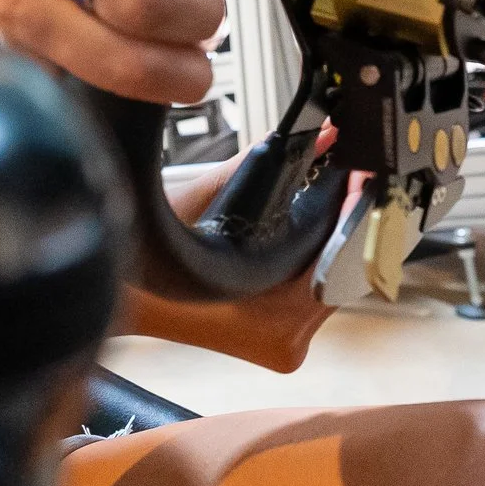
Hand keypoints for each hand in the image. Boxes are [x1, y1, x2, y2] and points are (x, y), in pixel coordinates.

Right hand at [120, 153, 353, 373]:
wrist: (123, 300)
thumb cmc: (148, 257)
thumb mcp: (204, 197)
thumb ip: (261, 166)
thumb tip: (318, 136)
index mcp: (275, 316)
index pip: (340, 254)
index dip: (353, 210)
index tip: (361, 177)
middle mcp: (289, 341)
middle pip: (341, 269)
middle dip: (342, 224)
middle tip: (347, 179)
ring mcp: (287, 348)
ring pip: (330, 283)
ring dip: (329, 245)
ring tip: (327, 202)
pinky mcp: (283, 348)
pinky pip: (313, 299)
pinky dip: (312, 267)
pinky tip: (305, 238)